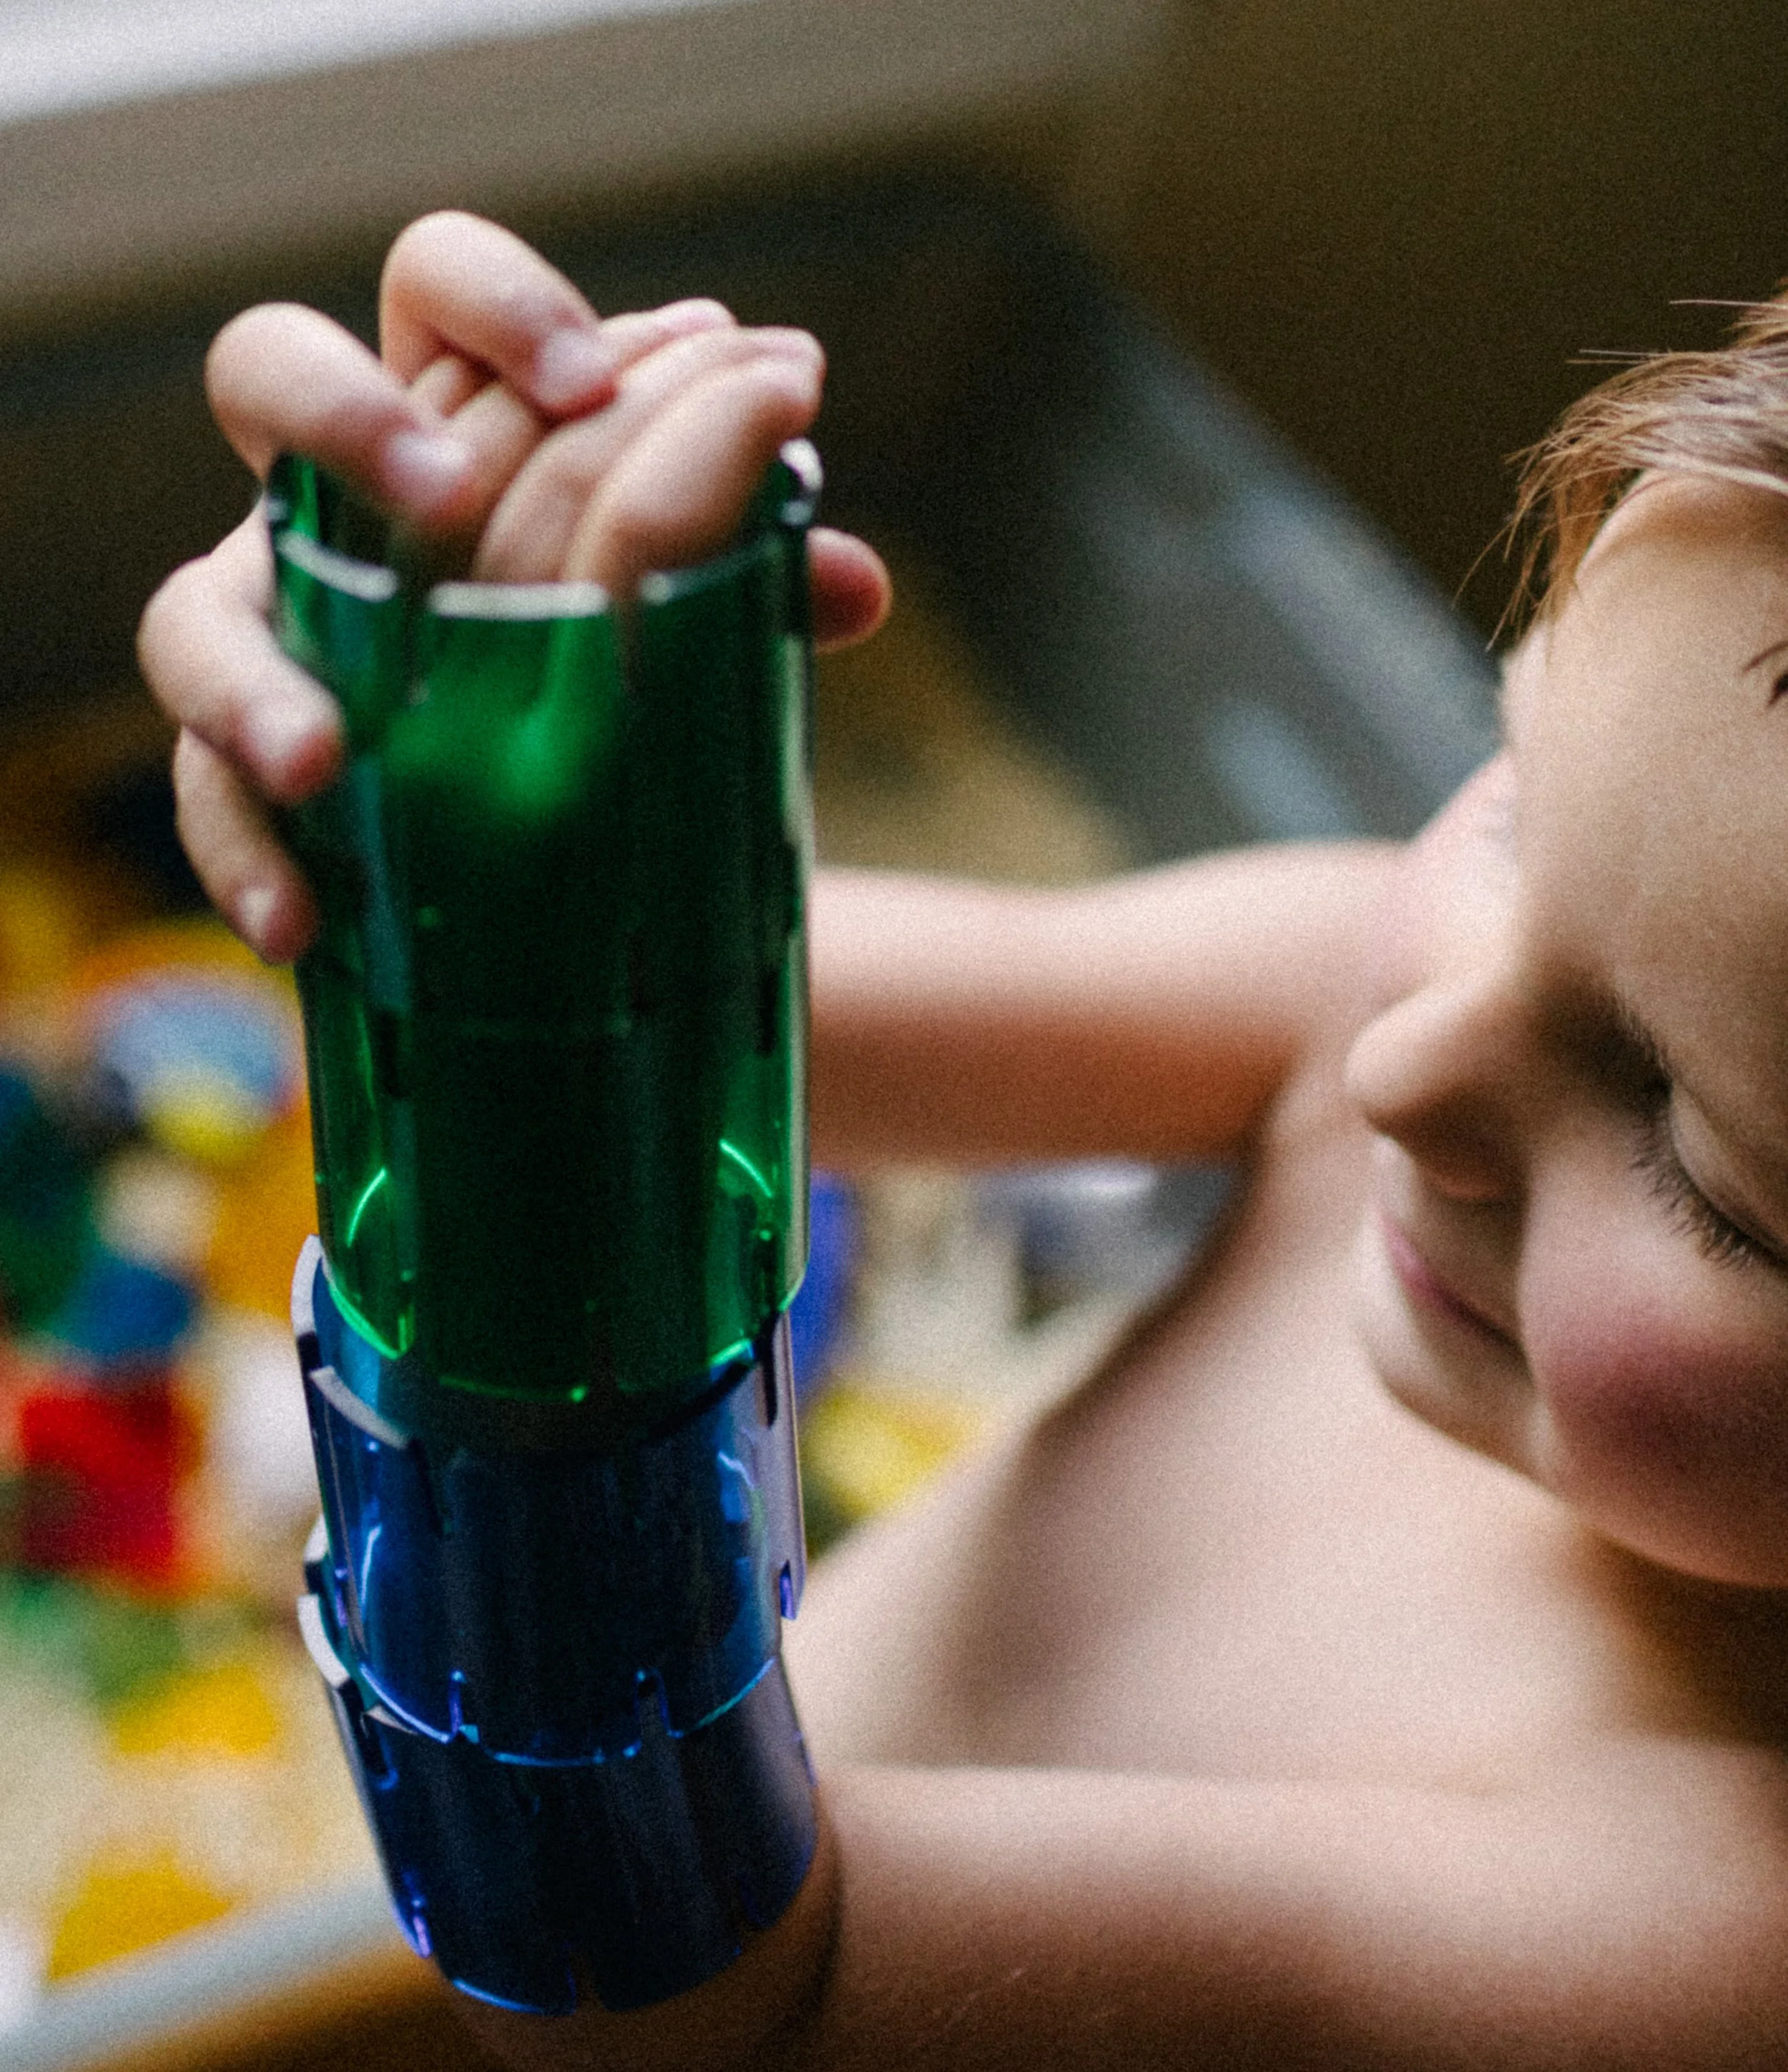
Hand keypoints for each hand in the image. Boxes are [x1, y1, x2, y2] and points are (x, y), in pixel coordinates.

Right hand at [138, 211, 889, 960]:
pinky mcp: (252, 767)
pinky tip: (299, 922)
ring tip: (320, 760)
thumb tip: (857, 584)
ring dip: (250, 679)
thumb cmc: (635, 667)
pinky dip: (247, 859)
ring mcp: (277, 631)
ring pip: (194, 614)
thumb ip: (755, 583)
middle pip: (269, 378)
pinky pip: (215, 803)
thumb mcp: (697, 610)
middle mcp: (338, 502)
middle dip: (345, 419)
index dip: (498, 302)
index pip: (438, 288)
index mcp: (455, 420)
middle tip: (440, 499)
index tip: (596, 375)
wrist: (600, 837)